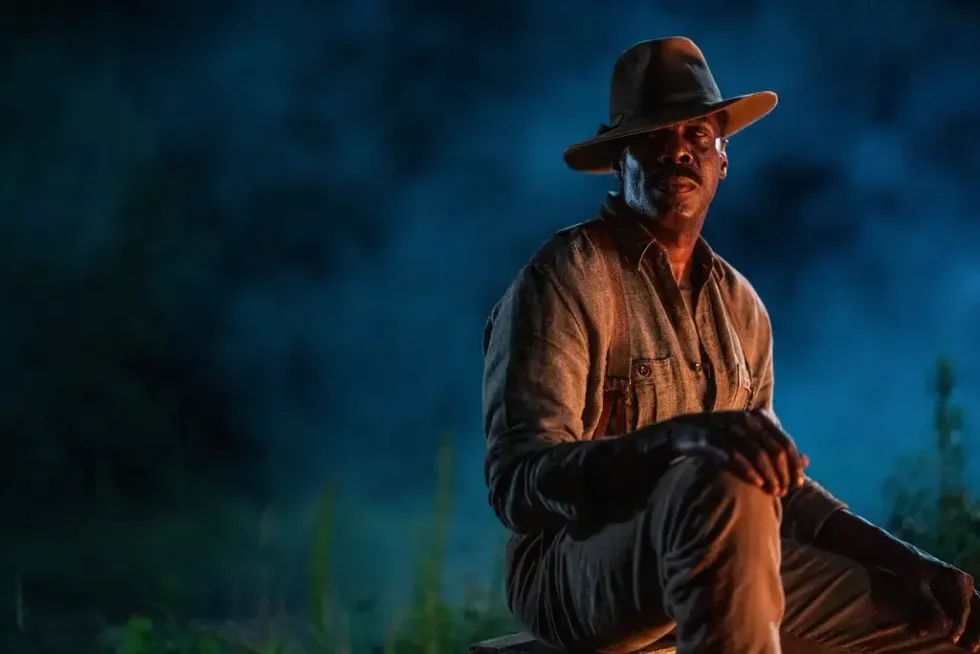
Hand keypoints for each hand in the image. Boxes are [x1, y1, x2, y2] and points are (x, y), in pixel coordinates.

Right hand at [668, 409, 808, 496]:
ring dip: (769, 476)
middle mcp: (748, 420)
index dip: (794, 465)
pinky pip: (737, 456)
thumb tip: (807, 460)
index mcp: (760, 418)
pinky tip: (757, 484)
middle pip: (775, 449)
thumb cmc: (725, 438)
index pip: (785, 443)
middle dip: (783, 473)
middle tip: (783, 492)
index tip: (798, 484)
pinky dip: (750, 472)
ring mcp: (731, 427)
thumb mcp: (753, 440)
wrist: (687, 431)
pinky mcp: (715, 437)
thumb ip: (778, 448)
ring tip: (773, 492)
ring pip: (759, 454)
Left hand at [899, 555, 978, 649]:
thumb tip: (945, 625)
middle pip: (978, 609)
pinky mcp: (959, 596)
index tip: (953, 639)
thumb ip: (928, 604)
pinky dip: (967, 624)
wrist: (904, 558)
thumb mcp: (915, 585)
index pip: (963, 607)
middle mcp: (965, 584)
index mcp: (958, 579)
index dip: (959, 624)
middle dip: (977, 630)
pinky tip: (963, 639)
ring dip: (975, 629)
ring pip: (976, 611)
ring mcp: (964, 590)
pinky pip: (967, 611)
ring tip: (972, 647)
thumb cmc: (908, 569)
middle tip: (972, 648)